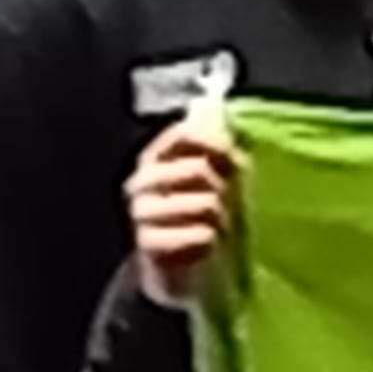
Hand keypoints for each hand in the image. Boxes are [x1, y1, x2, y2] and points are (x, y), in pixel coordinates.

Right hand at [126, 94, 237, 307]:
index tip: (229, 161)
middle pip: (199, 169)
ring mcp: (143, 215)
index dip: (218, 147)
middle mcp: (143, 183)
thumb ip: (214, 136)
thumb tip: (210, 102)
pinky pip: (198, 235)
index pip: (189, 134)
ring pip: (204, 203)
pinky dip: (211, 242)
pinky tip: (206, 246)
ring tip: (217, 228)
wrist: (188, 269)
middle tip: (225, 205)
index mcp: (157, 157)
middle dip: (223, 188)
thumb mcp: (219, 171)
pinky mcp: (151, 248)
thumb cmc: (206, 213)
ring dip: (221, 219)